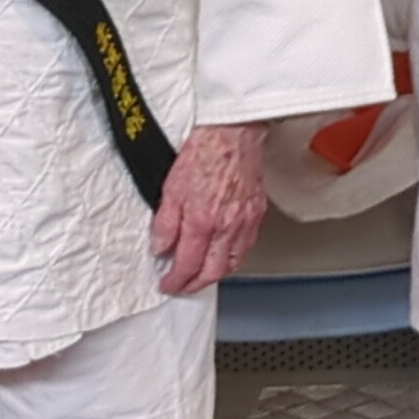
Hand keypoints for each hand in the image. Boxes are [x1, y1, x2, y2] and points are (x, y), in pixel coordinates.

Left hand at [151, 122, 270, 295]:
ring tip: (203, 275)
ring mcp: (245, 219)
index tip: (168, 284)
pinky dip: (234, 256)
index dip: (176, 280)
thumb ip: (165, 223)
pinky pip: (247, 244)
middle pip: (213, 271)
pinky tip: (226, 253)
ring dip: (216, 274)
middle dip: (196, 284)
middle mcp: (227, 225)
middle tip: (183, 286)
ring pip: (233, 261)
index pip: (188, 264)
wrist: (232, 131)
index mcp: (202, 221)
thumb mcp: (170, 188)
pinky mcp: (257, 210)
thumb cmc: (204, 151)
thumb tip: (161, 247)